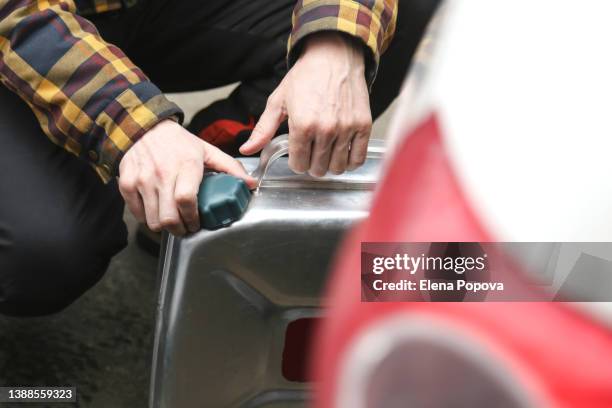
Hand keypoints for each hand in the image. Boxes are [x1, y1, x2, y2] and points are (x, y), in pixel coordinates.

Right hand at [118, 120, 255, 235]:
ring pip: (152, 220)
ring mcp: (142, 180)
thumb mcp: (206, 150)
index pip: (186, 200)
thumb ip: (230, 167)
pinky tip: (156, 212)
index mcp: (186, 165)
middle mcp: (162, 173)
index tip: (197, 223)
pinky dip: (146, 218)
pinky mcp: (127, 184)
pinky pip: (137, 213)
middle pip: (168, 217)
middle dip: (179, 229)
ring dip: (164, 226)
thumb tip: (250, 183)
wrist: (143, 127)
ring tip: (172, 221)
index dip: (193, 218)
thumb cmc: (177, 142)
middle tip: (185, 228)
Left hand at [240, 32, 371, 176]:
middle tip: (312, 152)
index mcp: (302, 125)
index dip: (296, 163)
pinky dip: (351, 162)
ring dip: (330, 165)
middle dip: (312, 165)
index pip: (299, 165)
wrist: (333, 56)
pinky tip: (343, 153)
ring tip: (326, 153)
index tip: (298, 155)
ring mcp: (346, 128)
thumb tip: (246, 150)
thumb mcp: (278, 101)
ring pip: (337, 167)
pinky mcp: (363, 125)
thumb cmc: (305, 77)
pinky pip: (358, 159)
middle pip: (318, 169)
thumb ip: (262, 130)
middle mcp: (326, 129)